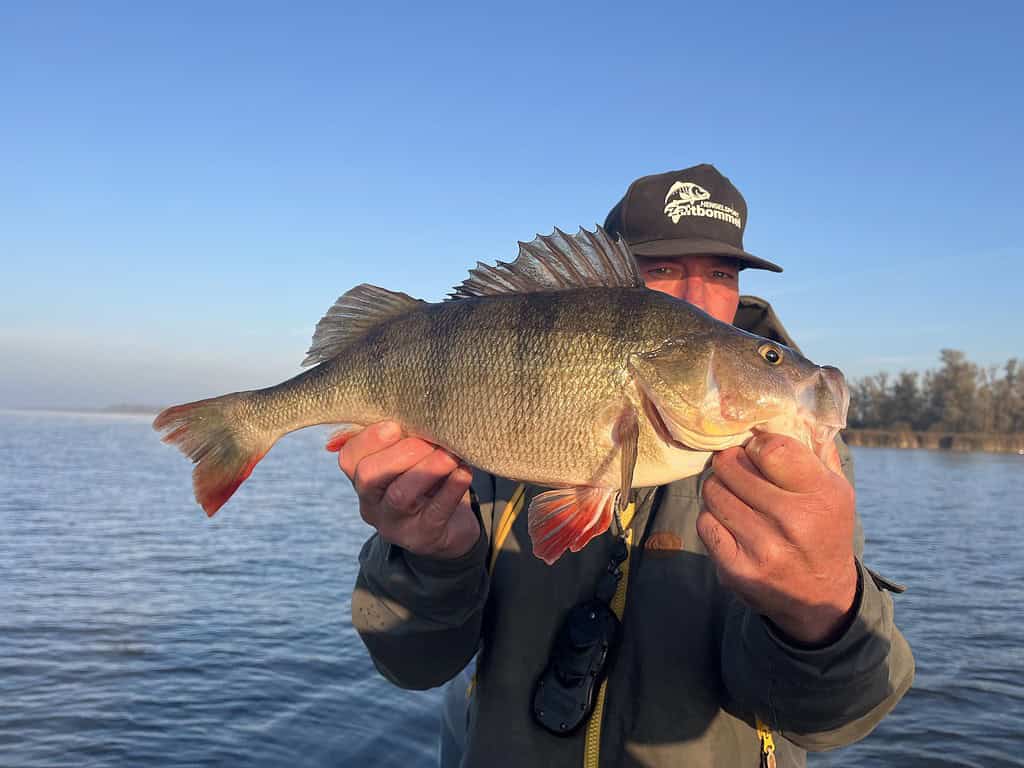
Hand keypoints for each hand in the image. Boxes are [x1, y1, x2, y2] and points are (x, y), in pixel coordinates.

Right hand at [332, 421, 479, 558]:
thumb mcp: (409, 457)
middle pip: (369, 476)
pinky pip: (435, 513)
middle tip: (429, 441)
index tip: (396, 425)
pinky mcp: (424, 537)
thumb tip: (411, 401)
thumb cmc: (427, 479)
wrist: (450, 526)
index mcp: (362, 478)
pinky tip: (464, 473)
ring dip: (427, 469)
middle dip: (400, 453)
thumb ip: (403, 435)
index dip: (369, 439)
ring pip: (400, 496)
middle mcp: (371, 503)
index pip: (349, 457)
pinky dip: (451, 489)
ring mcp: (395, 524)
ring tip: (450, 455)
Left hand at [696, 433, 857, 644]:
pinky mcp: (737, 570)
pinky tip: (729, 521)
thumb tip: (794, 408)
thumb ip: (818, 450)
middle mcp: (794, 521)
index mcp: (822, 495)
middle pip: (732, 466)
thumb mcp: (837, 491)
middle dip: (729, 461)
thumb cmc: (825, 532)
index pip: (772, 448)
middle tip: (734, 466)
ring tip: (732, 493)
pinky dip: (712, 517)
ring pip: (714, 492)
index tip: (756, 450)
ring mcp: (763, 548)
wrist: (820, 599)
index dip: (756, 443)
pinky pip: (706, 523)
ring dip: (718, 487)